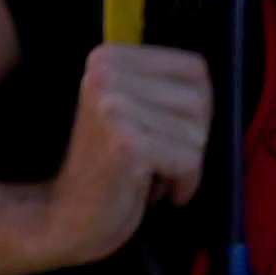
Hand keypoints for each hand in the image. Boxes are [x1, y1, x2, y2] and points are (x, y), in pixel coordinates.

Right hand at [22, 40, 213, 265]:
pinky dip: (183, 182)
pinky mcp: (125, 143)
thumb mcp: (133, 111)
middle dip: (193, 139)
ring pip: (197, 133)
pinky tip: (157, 191)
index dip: (199, 108)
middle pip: (199, 102)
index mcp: (108, 58)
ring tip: (153, 174)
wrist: (67, 216)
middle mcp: (106, 73)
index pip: (194, 69)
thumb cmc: (110, 168)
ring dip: (186, 164)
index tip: (177, 133)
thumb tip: (208, 84)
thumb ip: (165, 89)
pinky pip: (188, 160)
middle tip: (164, 161)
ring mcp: (114, 107)